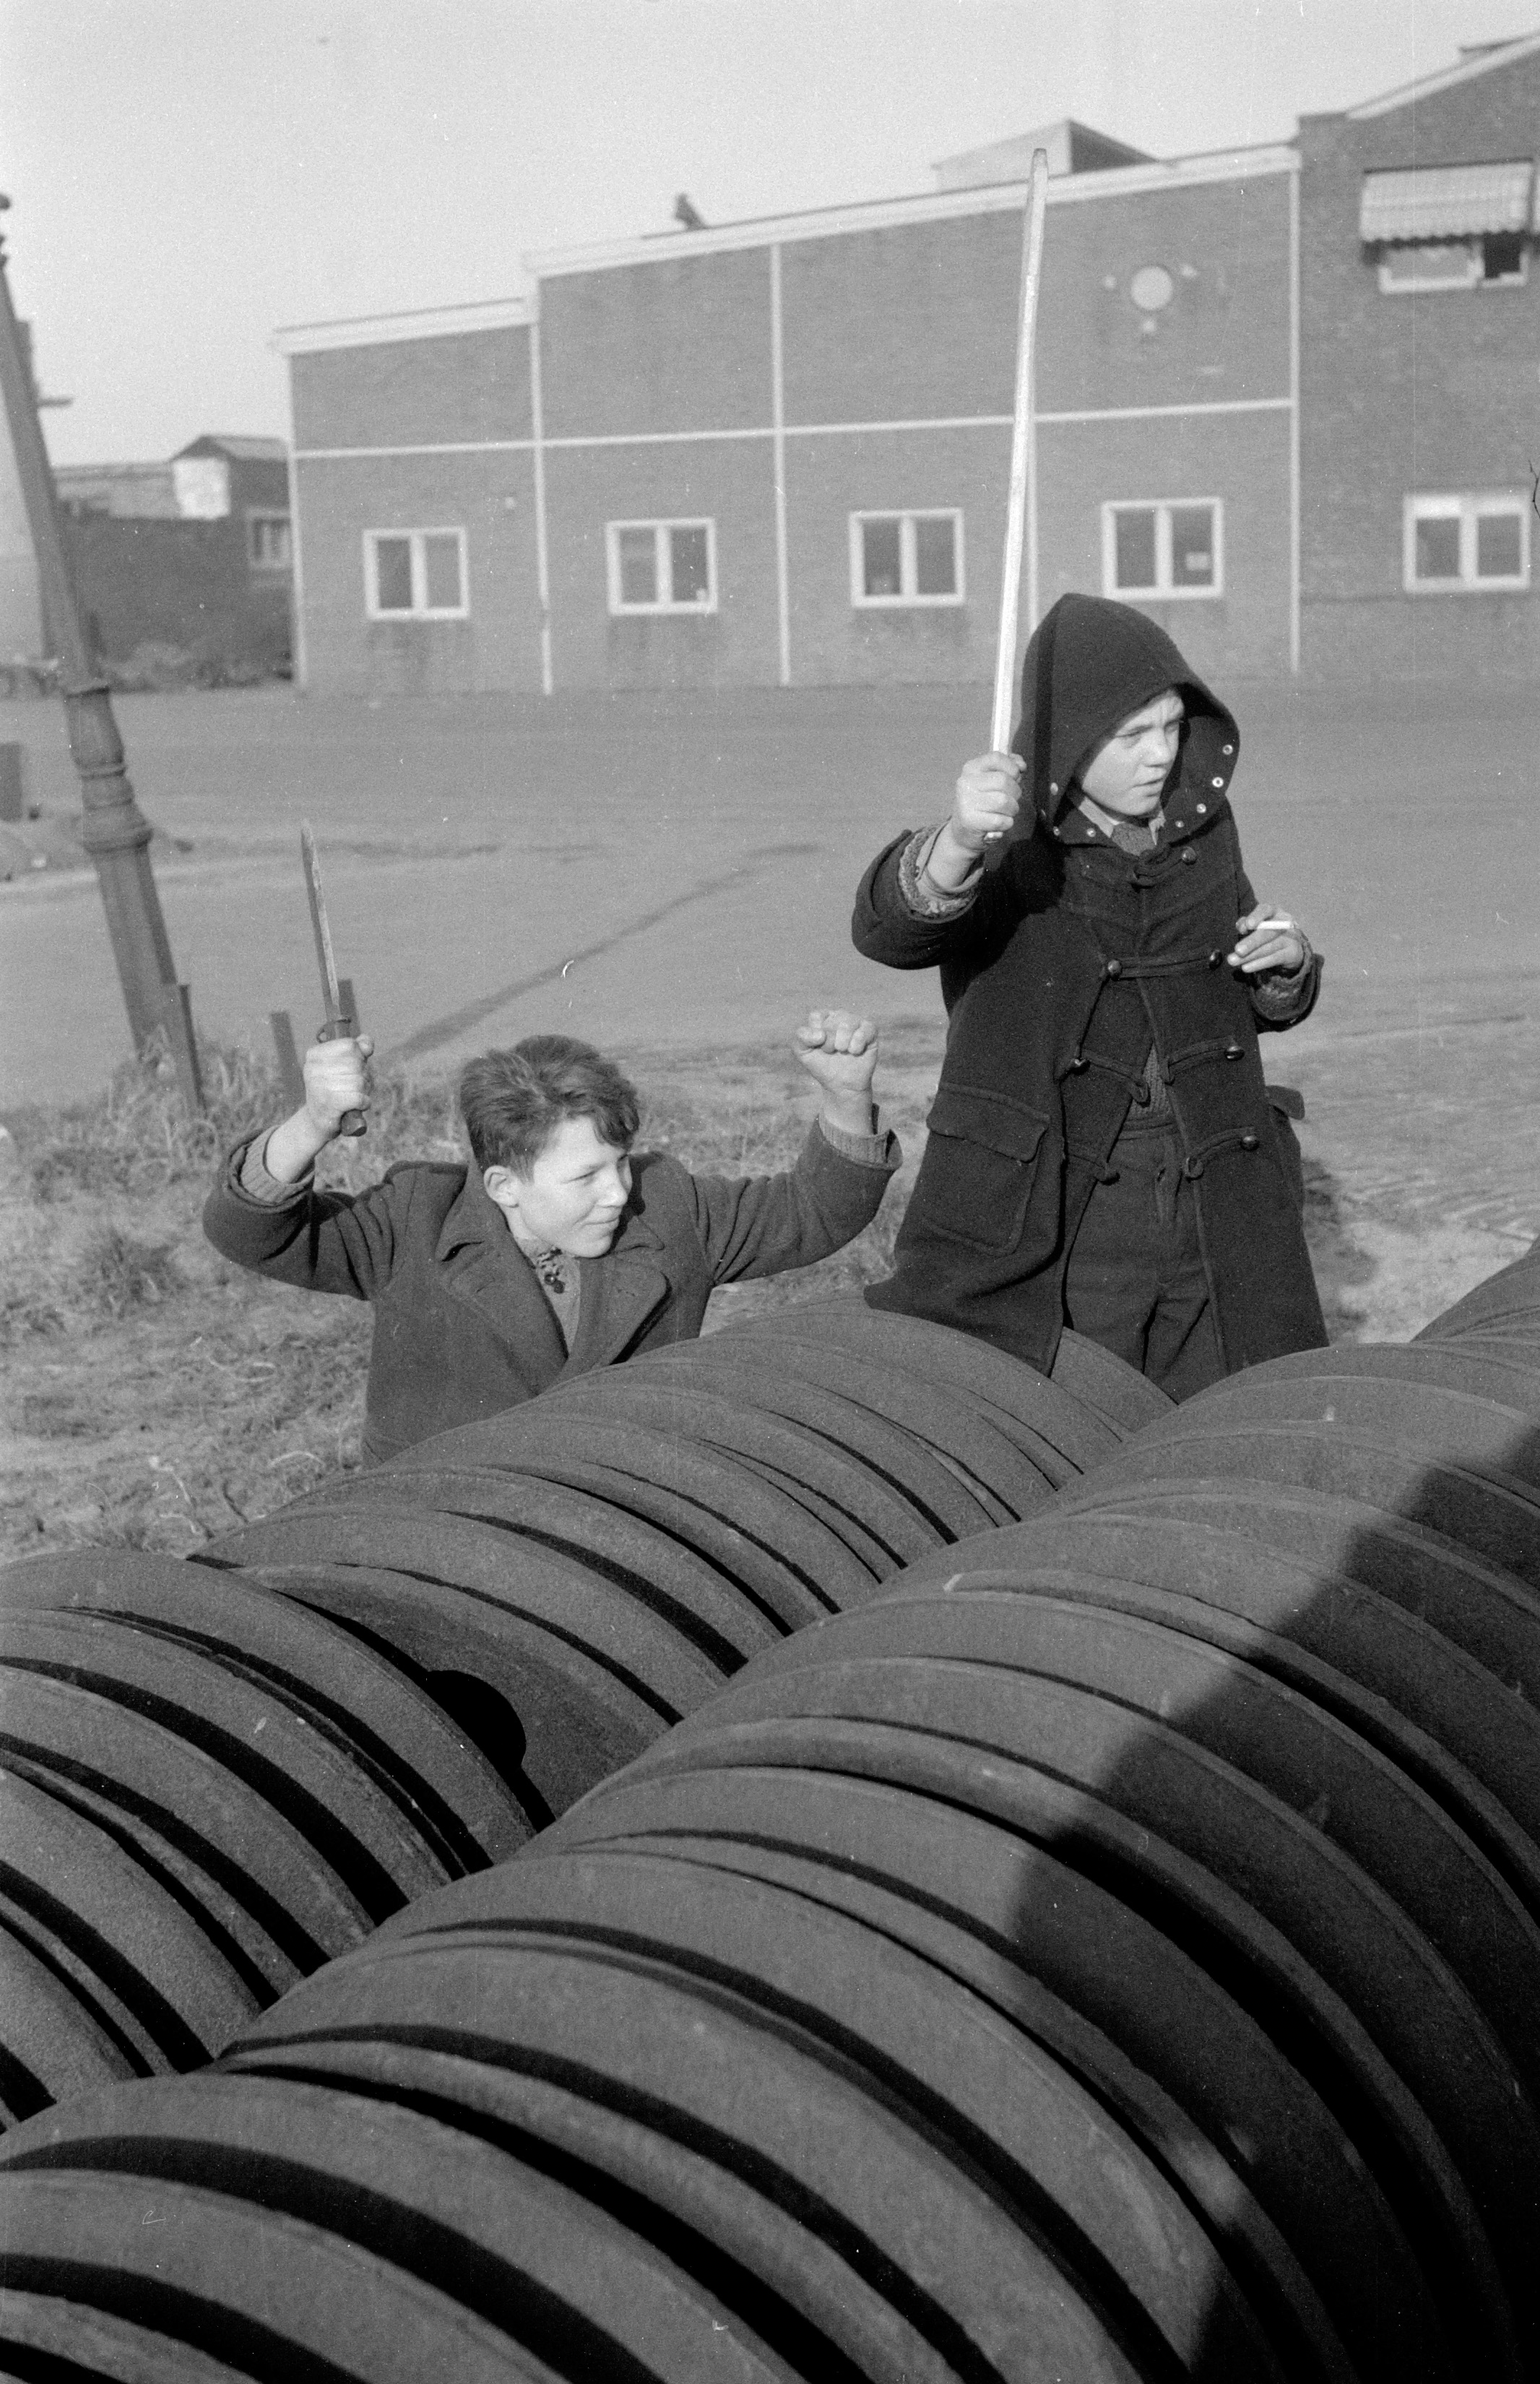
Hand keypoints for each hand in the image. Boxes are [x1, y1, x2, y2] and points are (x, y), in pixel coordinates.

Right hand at [302, 1033, 372, 1136]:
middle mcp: (312, 1068)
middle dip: (363, 1075)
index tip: (351, 1069)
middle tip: (354, 1086)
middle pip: (357, 1063)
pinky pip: (359, 1098)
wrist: (318, 1122)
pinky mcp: (328, 1104)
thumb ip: (357, 1050)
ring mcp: (319, 1086)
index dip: (359, 1057)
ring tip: (353, 1096)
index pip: (350, 1045)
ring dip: (364, 1090)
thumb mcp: (344, 1066)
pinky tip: (358, 1105)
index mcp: (314, 1055)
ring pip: (359, 1081)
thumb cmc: (335, 1090)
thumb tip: (366, 1044)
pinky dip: (364, 1102)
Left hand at [795, 1011, 878, 1129]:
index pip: (816, 1016)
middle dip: (829, 1043)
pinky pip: (865, 1030)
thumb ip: (801, 1038)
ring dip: (842, 1043)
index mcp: (823, 1018)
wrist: (841, 1084)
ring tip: (842, 1052)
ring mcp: (856, 1022)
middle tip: (831, 1052)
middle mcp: (840, 1016)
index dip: (815, 1035)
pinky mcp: (870, 1031)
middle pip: (832, 1022)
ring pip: (848, 1023)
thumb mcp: (803, 1052)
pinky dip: (857, 1044)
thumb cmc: (821, 1065)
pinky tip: (854, 1052)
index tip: (817, 1046)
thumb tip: (821, 1035)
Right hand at [946, 751, 1026, 856]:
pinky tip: (999, 823)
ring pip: (1004, 801)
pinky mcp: (970, 820)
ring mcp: (966, 802)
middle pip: (1004, 780)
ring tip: (1006, 812)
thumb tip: (1021, 765)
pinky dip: (1006, 823)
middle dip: (1015, 792)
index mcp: (971, 768)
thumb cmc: (983, 802)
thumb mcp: (992, 780)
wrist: (963, 830)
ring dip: (1012, 809)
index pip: (996, 758)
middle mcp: (966, 782)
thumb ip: (1009, 767)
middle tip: (1011, 799)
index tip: (1015, 776)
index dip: (1012, 767)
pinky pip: (1001, 820)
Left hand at [1229, 908, 1306, 974]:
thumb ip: (1246, 923)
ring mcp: (1290, 938)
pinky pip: (1274, 959)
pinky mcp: (1292, 953)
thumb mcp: (1257, 925)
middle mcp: (1284, 922)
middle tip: (1238, 950)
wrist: (1292, 947)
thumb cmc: (1267, 932)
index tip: (1247, 926)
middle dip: (1252, 942)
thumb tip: (1241, 927)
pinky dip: (1259, 964)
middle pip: (1267, 932)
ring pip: (1268, 948)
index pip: (1266, 910)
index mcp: (1274, 911)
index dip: (1256, 917)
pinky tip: (1246, 967)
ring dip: (1250, 956)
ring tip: (1234, 961)